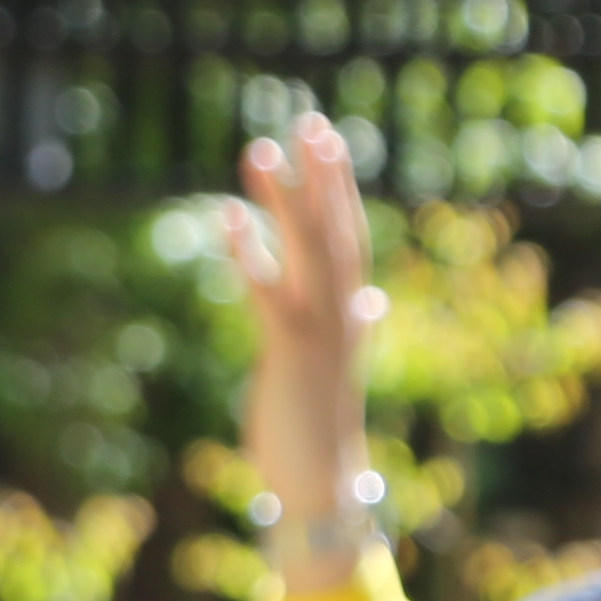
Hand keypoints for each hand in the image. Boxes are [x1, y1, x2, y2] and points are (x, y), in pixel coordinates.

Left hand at [225, 111, 383, 596]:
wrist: (319, 483)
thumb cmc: (316, 427)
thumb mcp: (332, 366)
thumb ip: (354, 327)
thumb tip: (374, 302)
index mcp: (350, 312)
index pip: (350, 234)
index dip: (340, 187)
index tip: (327, 141)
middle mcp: (342, 313)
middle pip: (336, 227)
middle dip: (322, 173)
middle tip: (306, 117)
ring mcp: (319, 330)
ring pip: (307, 248)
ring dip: (284, 197)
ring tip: (259, 148)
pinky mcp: (289, 352)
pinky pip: (268, 291)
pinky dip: (249, 252)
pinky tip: (227, 215)